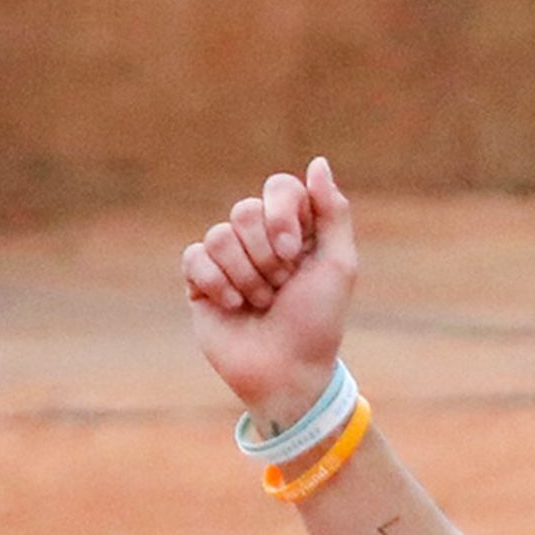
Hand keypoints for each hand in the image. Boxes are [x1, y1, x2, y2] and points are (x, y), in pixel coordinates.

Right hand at [184, 160, 358, 434]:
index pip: (279, 188)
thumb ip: (333, 212)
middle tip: (280, 287)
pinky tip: (233, 306)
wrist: (287, 371)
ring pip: (220, 235)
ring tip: (260, 304)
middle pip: (246, 210)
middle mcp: (259, 238)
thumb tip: (317, 162)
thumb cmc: (317, 323)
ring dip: (246, 276)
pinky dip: (217, 283)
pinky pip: (195, 257)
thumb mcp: (339, 265)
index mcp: (295, 229)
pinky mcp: (200, 280)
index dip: (281, 215)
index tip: (293, 250)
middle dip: (266, 256)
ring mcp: (228, 258)